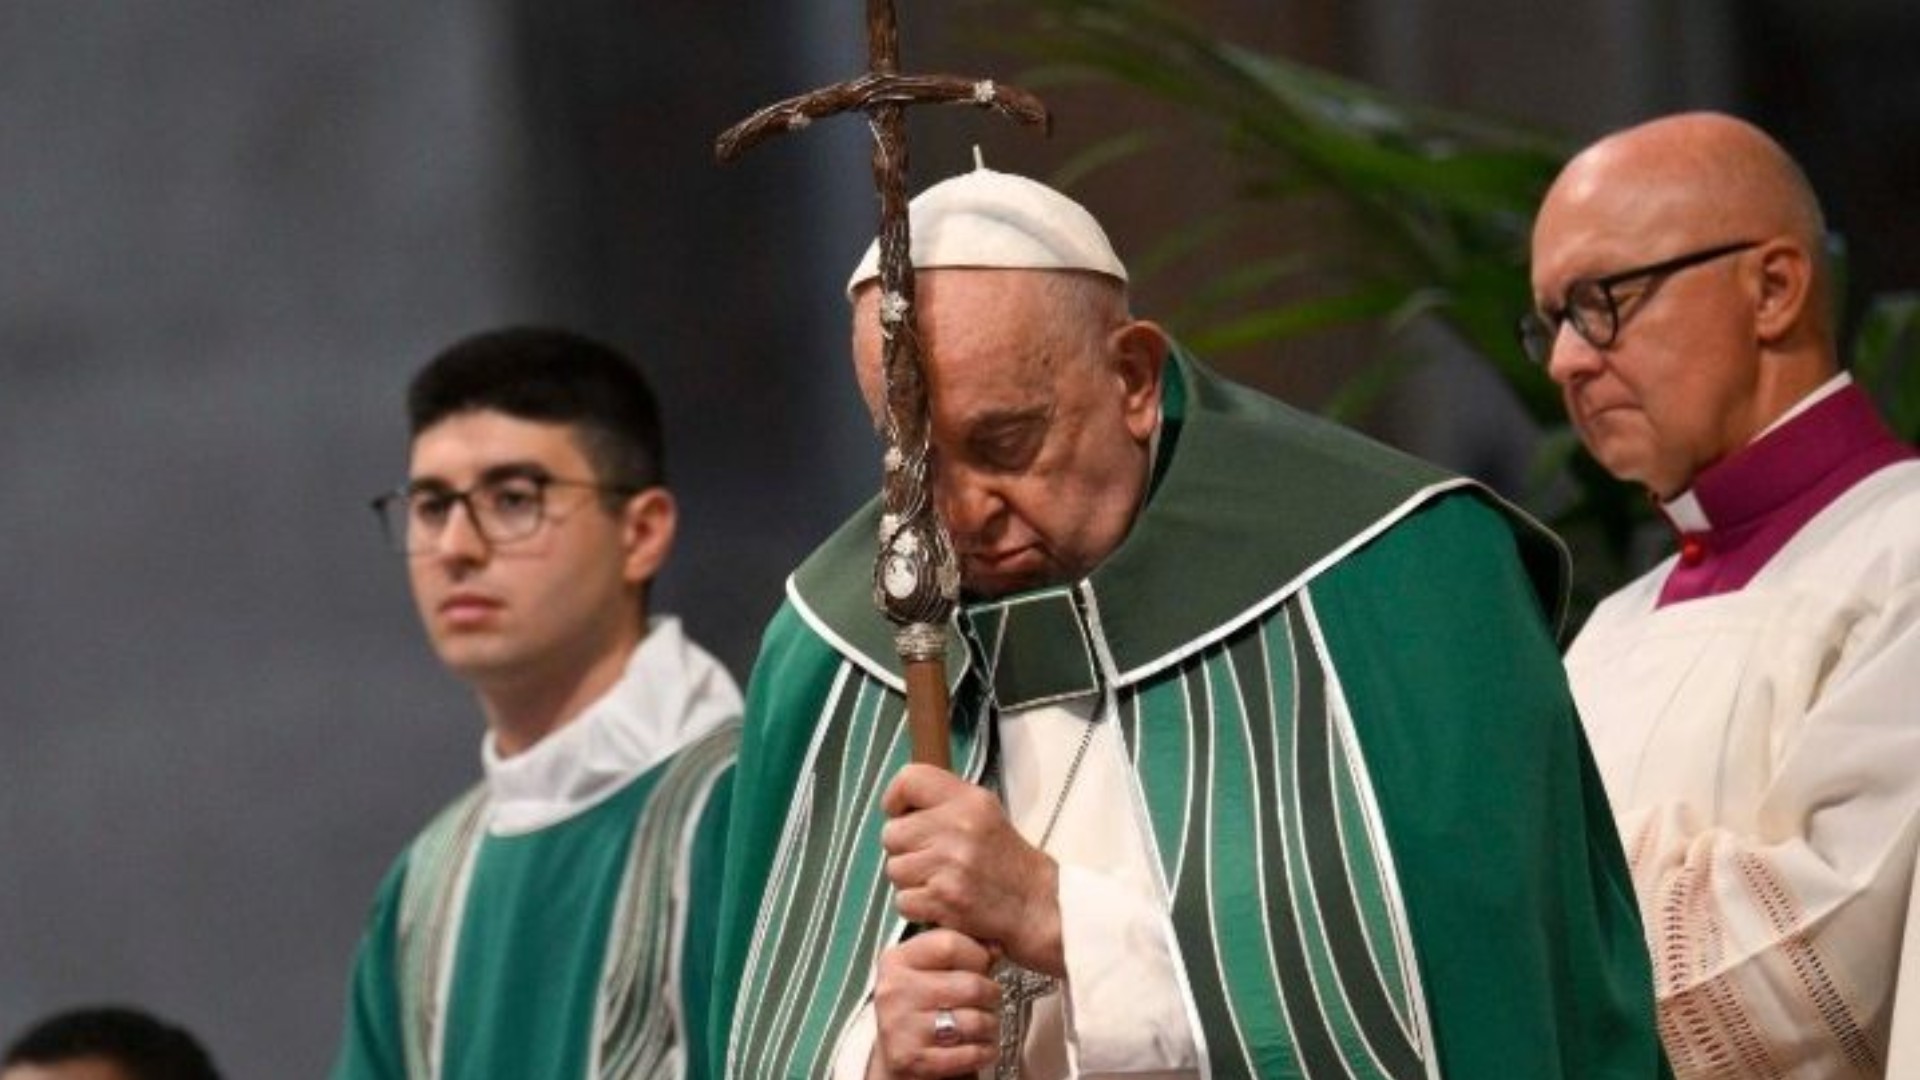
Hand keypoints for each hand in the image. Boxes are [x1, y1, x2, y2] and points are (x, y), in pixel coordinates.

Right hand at [868, 928, 999, 1078]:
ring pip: (976, 1021)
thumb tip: (995, 946)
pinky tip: (978, 1047)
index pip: (950, 943)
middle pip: (971, 985)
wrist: (898, 1058)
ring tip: (984, 1025)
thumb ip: (962, 953)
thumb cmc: (921, 1011)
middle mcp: (894, 990)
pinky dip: (985, 1051)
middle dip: (991, 995)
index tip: (982, 965)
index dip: (978, 955)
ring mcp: (900, 1026)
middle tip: (989, 1001)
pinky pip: (972, 1052)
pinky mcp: (912, 1060)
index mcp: (897, 960)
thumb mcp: (932, 972)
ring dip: (991, 1026)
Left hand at [880, 764, 1063, 976]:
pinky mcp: (944, 898)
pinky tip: (943, 903)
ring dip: (911, 881)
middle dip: (905, 850)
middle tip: (932, 859)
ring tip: (941, 881)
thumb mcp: (984, 814)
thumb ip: (944, 803)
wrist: (1037, 906)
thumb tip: (897, 806)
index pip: (910, 778)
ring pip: (894, 869)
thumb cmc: (1005, 860)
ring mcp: (951, 864)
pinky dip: (918, 907)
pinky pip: (903, 901)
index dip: (896, 798)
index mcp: (969, 800)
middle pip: (892, 833)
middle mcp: (959, 826)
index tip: (902, 815)